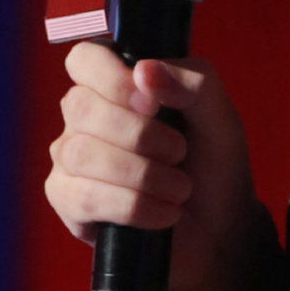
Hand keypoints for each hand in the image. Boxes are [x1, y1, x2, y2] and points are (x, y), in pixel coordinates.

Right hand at [45, 43, 265, 290]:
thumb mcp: (221, 119)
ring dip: (142, 174)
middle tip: (180, 152)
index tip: (152, 103)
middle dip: (140, 134)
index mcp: (117, 86)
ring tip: (180, 188)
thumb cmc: (213, 166)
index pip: (85, 59)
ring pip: (81, 153)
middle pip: (81, 106)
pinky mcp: (68, 202)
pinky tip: (164, 213)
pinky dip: (132, 205)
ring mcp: (71, 160)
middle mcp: (85, 118)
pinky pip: (81, 195)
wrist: (219, 231)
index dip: (113, 77)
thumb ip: (194, 83)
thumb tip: (144, 70)